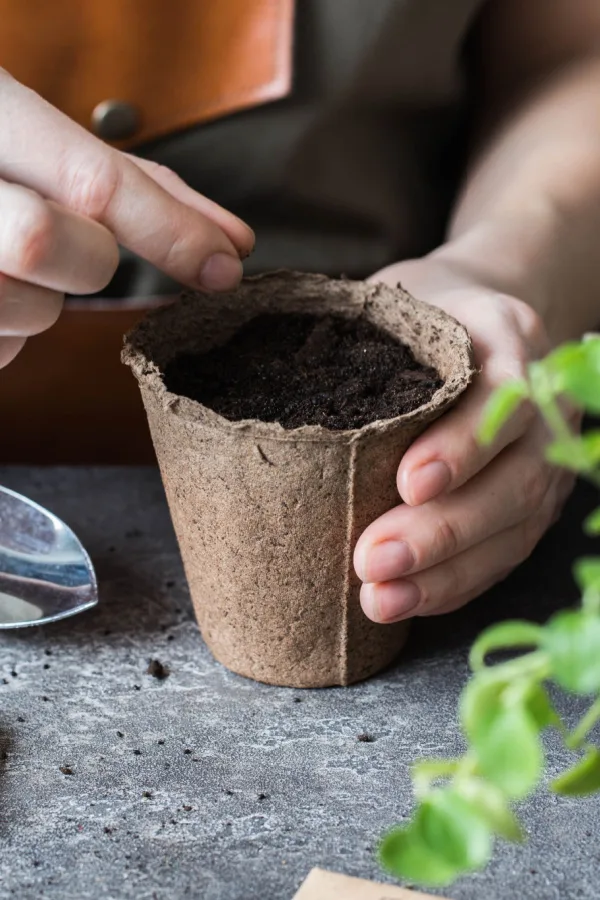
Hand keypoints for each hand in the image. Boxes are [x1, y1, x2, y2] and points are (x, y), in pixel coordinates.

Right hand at [0, 71, 253, 367]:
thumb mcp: (32, 137)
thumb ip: (133, 185)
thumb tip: (231, 242)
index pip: (92, 180)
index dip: (170, 229)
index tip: (225, 264)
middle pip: (55, 245)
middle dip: (86, 257)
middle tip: (70, 243)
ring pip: (31, 311)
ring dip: (41, 300)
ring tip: (4, 263)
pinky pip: (1, 350)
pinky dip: (8, 329)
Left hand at [354, 255, 575, 622]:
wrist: (480, 321)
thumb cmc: (422, 312)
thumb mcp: (398, 297)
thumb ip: (364, 332)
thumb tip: (263, 378)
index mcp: (508, 339)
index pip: (503, 397)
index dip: (462, 445)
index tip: (408, 482)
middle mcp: (546, 406)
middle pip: (513, 481)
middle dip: (442, 531)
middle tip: (373, 560)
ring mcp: (544, 461)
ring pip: (512, 530)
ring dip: (445, 573)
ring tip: (381, 598)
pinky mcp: (532, 505)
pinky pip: (503, 555)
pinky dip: (455, 584)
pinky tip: (408, 600)